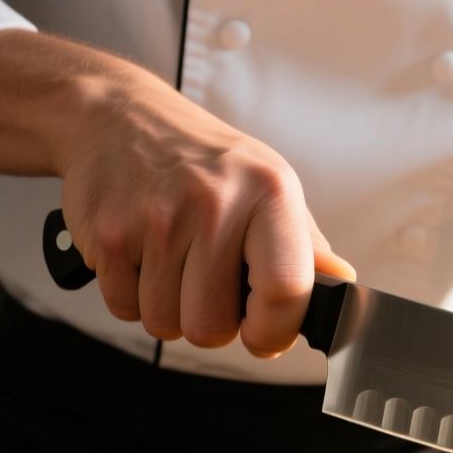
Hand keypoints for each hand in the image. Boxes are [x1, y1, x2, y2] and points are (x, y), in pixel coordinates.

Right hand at [0, 30, 353, 356]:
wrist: (118, 117)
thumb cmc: (202, 160)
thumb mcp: (268, 187)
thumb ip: (306, 247)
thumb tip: (344, 287)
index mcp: (268, 193)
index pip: (286, 290)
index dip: (275, 331)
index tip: (264, 335)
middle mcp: (213, 202)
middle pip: (214, 325)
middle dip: (211, 322)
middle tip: (208, 284)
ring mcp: (156, 219)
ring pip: (167, 324)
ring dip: (170, 310)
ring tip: (173, 263)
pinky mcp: (108, 234)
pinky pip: (125, 309)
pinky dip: (133, 297)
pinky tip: (143, 258)